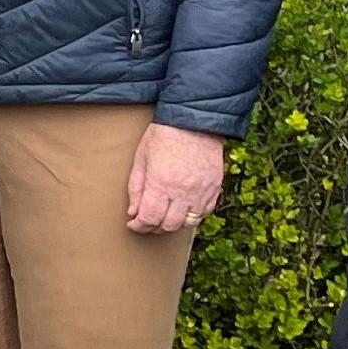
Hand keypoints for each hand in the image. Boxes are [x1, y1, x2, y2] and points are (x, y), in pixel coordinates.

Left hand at [125, 122, 226, 236]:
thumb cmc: (163, 136)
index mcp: (161, 184)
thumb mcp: (141, 159)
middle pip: (169, 225)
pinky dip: (192, 216)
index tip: (133, 224)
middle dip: (154, 227)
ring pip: (188, 223)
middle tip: (147, 221)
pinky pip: (205, 212)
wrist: (193, 121)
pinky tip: (182, 208)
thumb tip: (133, 213)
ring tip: (164, 215)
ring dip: (173, 223)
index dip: (139, 226)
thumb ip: (136, 188)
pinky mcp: (214, 188)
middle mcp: (183, 192)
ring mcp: (201, 191)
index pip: (150, 218)